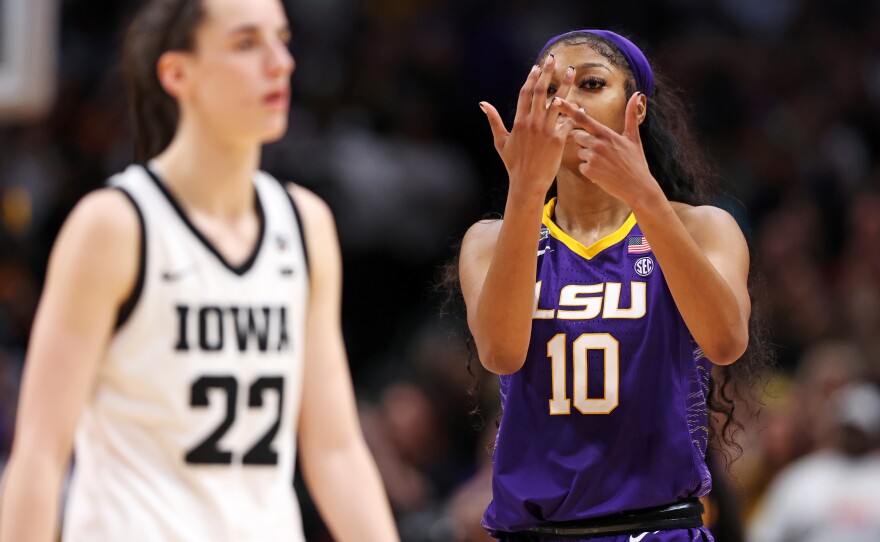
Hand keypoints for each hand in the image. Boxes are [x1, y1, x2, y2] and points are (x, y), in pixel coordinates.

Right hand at [481, 54, 575, 197]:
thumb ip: (493, 120)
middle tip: (552, 58)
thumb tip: (483, 104)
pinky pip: (568, 121)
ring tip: (572, 71)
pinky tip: (581, 105)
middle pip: (541, 91)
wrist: (527, 183)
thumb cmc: (513, 164)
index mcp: (519, 121)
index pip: (525, 93)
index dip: (531, 78)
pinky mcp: (558, 139)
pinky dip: (575, 112)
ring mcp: (546, 130)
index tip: (537, 67)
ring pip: (558, 102)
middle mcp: (533, 123)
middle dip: (547, 73)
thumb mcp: (500, 141)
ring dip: (566, 84)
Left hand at [551, 92, 660, 207]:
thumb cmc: (636, 163)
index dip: (567, 108)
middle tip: (603, 153)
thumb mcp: (634, 138)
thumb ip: (631, 116)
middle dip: (586, 143)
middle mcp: (598, 143)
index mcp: (606, 133)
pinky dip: (590, 171)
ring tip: (605, 165)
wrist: (638, 187)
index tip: (555, 100)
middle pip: (578, 137)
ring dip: (589, 158)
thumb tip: (637, 94)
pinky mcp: (589, 171)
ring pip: (580, 153)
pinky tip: (603, 174)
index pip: (583, 118)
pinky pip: (581, 166)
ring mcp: (592, 157)